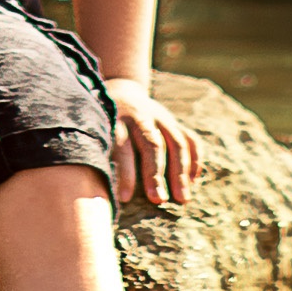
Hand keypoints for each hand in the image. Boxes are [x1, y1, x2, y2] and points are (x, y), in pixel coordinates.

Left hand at [100, 76, 200, 206]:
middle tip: (159, 200)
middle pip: (151, 144)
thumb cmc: (104, 121)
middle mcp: (141, 116)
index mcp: (116, 119)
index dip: (125, 172)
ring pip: (176, 142)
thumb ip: (99, 152)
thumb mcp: (96, 130)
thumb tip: (95, 190)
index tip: (125, 198)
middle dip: (156, 174)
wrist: (122, 90)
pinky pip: (191, 139)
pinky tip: (193, 181)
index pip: (122, 146)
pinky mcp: (175, 121)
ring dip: (180, 171)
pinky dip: (195, 160)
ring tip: (182, 198)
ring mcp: (161, 117)